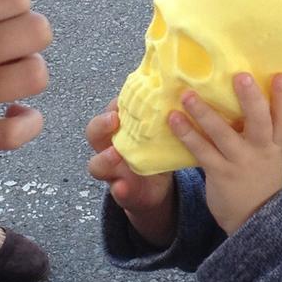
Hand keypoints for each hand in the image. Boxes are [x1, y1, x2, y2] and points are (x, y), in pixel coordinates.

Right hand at [0, 0, 50, 211]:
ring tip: (15, 75)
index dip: (17, 0)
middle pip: (34, 31)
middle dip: (34, 32)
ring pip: (33, 76)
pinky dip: (28, 122)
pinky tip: (17, 113)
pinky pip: (16, 131)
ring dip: (31, 72)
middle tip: (17, 41)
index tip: (6, 9)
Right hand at [87, 100, 175, 246]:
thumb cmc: (155, 152)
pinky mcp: (122, 191)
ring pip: (97, 164)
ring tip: (115, 155)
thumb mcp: (158, 132)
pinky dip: (119, 189)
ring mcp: (113, 171)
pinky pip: (116, 191)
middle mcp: (110, 147)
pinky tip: (123, 187)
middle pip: (94, 132)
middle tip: (114, 120)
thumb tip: (187, 90)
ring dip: (105, 159)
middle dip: (101, 125)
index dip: (114, 104)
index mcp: (119, 129)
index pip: (110, 110)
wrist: (156, 189)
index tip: (125, 98)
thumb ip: (164, 115)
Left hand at [169, 73, 281, 234]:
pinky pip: (201, 150)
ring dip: (204, 112)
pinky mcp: (219, 173)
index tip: (281, 76)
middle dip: (251, 99)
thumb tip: (246, 97)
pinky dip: (187, 133)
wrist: (254, 220)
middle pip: (260, 122)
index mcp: (276, 144)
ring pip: (223, 133)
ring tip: (187, 95)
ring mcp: (240, 162)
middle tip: (241, 76)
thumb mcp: (270, 156)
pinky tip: (173, 119)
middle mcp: (261, 150)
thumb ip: (262, 132)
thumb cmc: (259, 179)